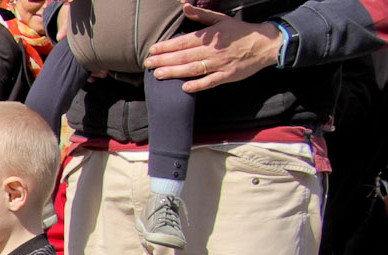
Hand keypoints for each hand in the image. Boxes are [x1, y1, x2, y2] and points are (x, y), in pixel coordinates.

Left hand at [144, 5, 282, 92]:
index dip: (166, 46)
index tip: (152, 50)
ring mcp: (219, 64)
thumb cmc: (239, 32)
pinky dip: (198, 85)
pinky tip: (184, 88)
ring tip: (158, 75)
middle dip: (164, 60)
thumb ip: (201, 15)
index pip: (183, 41)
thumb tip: (184, 6)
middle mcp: (212, 51)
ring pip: (193, 69)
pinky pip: (211, 82)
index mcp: (209, 37)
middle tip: (148, 64)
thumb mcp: (220, 19)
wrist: (264, 44)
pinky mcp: (227, 75)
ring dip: (174, 72)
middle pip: (184, 56)